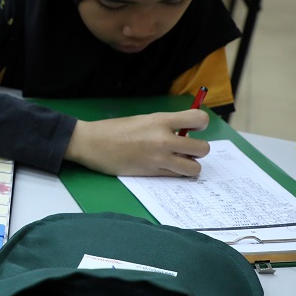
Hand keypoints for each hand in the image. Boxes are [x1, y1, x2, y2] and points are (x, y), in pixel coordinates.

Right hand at [64, 110, 211, 176]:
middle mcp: (164, 140)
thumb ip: (164, 125)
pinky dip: (177, 173)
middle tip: (185, 149)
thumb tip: (183, 133)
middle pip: (202, 148)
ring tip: (179, 161)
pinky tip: (166, 168)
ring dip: (190, 165)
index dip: (200, 124)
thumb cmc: (114, 129)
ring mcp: (159, 159)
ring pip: (194, 168)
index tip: (193, 128)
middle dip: (198, 149)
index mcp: (160, 120)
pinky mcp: (152, 174)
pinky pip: (177, 176)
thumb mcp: (142, 119)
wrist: (92, 143)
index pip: (199, 119)